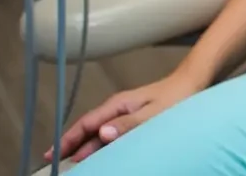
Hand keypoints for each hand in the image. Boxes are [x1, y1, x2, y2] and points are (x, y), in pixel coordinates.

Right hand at [48, 67, 203, 163]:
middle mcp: (118, 107)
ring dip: (84, 146)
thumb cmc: (176, 96)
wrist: (193, 81)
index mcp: (118, 104)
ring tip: (71, 163)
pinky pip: (109, 132)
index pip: (86, 123)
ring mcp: (124, 111)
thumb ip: (128, 124)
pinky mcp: (133, 117)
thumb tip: (101, 133)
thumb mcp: (153, 113)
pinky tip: (97, 153)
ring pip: (98, 131)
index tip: (52, 155)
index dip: (68, 139)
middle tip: (55, 164)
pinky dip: (98, 143)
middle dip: (71, 145)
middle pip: (88, 128)